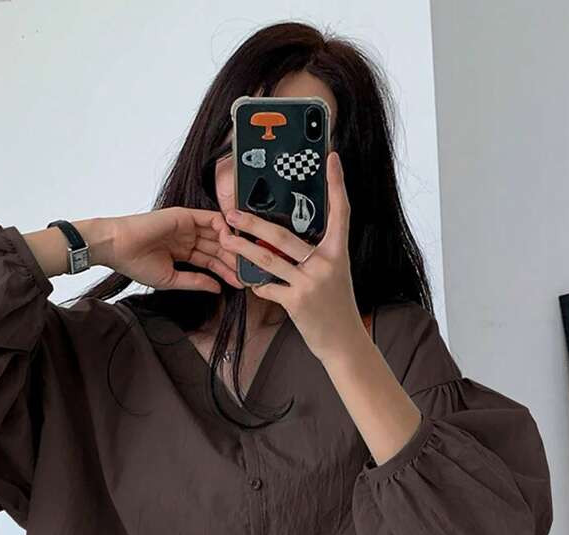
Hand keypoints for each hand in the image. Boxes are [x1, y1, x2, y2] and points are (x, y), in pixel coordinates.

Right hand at [98, 207, 242, 292]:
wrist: (118, 247)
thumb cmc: (136, 263)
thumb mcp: (171, 279)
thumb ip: (196, 282)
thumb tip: (218, 288)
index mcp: (183, 252)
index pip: (211, 261)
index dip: (226, 272)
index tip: (241, 283)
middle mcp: (188, 237)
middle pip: (218, 248)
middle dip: (234, 260)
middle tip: (249, 272)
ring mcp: (187, 226)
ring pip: (217, 234)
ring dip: (232, 246)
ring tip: (245, 259)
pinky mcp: (185, 215)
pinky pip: (210, 218)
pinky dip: (223, 227)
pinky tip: (233, 241)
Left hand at [214, 151, 364, 359]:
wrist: (344, 342)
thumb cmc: (336, 307)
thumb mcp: (333, 275)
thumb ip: (315, 256)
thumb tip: (285, 240)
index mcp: (337, 252)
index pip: (340, 211)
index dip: (337, 184)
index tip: (332, 158)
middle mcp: (325, 263)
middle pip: (283, 235)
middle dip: (253, 224)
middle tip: (232, 213)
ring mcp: (310, 282)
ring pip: (268, 259)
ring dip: (242, 250)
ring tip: (225, 240)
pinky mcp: (297, 301)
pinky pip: (268, 288)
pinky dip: (258, 285)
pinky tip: (250, 283)